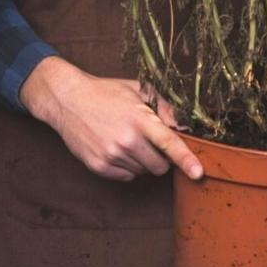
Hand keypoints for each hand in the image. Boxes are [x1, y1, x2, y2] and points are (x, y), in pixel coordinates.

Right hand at [20, 57, 203, 181]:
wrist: (67, 99)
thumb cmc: (105, 93)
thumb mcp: (136, 90)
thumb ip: (164, 107)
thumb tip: (185, 124)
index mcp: (139, 118)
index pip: (169, 143)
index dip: (186, 159)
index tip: (198, 173)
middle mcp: (126, 139)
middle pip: (159, 166)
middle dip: (160, 158)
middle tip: (147, 141)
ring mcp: (111, 154)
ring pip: (143, 171)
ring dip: (141, 160)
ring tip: (125, 139)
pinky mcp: (99, 166)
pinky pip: (126, 176)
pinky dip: (126, 167)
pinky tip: (115, 148)